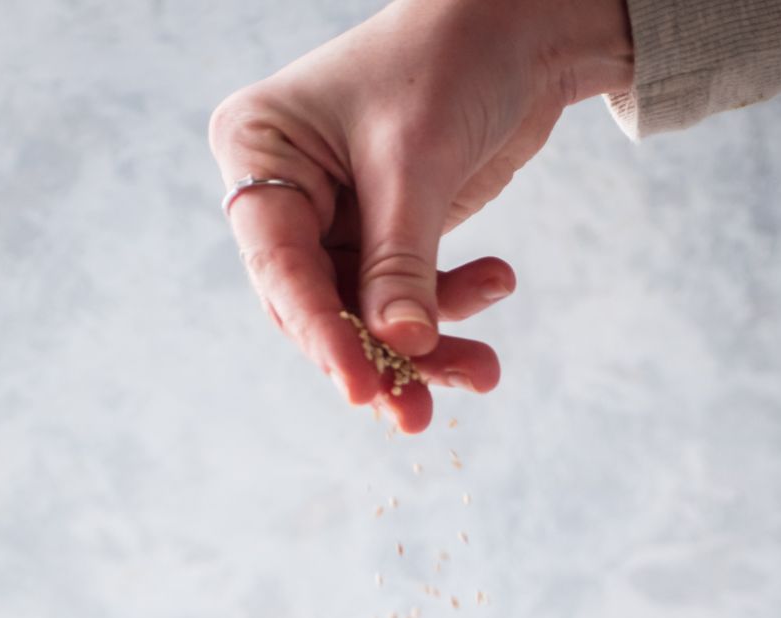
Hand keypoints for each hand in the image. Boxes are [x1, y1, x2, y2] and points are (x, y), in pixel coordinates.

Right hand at [210, 0, 632, 431]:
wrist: (522, 24)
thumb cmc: (452, 59)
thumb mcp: (418, 162)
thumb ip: (403, 262)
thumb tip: (401, 348)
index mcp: (258, 151)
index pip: (279, 267)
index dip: (322, 336)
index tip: (362, 390)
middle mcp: (284, 191)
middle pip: (317, 306)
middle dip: (378, 358)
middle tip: (419, 416)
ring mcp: (333, 216)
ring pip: (365, 316)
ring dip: (425, 348)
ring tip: (485, 372)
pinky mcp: (383, 233)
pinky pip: (404, 297)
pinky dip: (450, 306)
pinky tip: (500, 280)